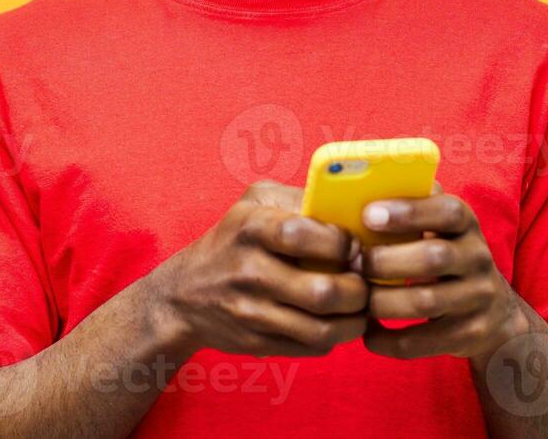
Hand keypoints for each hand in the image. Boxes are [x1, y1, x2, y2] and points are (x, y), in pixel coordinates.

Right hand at [151, 180, 368, 358]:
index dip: (343, 243)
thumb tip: (350, 208)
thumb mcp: (255, 201)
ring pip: (322, 329)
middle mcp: (250, 272)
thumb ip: (300, 199)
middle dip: (358, 290)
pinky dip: (334, 337)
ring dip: (354, 321)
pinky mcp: (257, 344)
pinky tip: (337, 321)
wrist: (183, 295)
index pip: (307, 235)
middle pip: (323, 292)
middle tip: (365, 282)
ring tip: (360, 306)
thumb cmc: (232, 239)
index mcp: (252, 228)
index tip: (354, 246)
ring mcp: (252, 313)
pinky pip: (311, 348)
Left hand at [358, 191, 529, 360]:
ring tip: (358, 299)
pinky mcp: (470, 335)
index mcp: (466, 224)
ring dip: (383, 301)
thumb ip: (413, 207)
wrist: (495, 315)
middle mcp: (478, 258)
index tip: (368, 215)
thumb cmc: (447, 260)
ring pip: (426, 302)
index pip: (446, 210)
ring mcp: (478, 298)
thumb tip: (359, 188)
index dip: (408, 211)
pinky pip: (424, 341)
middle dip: (385, 261)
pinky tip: (369, 334)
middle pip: (433, 257)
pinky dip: (390, 340)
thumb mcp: (441, 229)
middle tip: (353, 264)